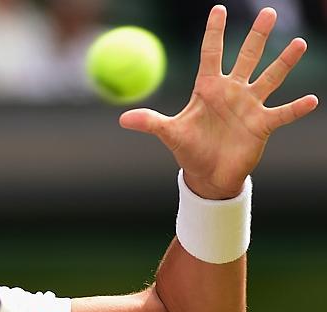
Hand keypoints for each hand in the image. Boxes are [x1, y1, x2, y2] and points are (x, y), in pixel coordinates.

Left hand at [119, 5, 318, 198]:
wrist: (208, 174)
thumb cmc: (190, 149)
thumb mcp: (169, 133)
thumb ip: (150, 122)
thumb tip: (123, 119)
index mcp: (208, 88)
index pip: (211, 53)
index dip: (214, 32)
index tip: (218, 8)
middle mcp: (232, 91)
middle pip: (246, 57)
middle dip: (257, 36)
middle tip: (269, 12)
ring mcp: (249, 106)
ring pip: (270, 78)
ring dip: (283, 62)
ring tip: (299, 43)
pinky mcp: (262, 125)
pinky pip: (282, 113)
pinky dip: (296, 108)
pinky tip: (312, 100)